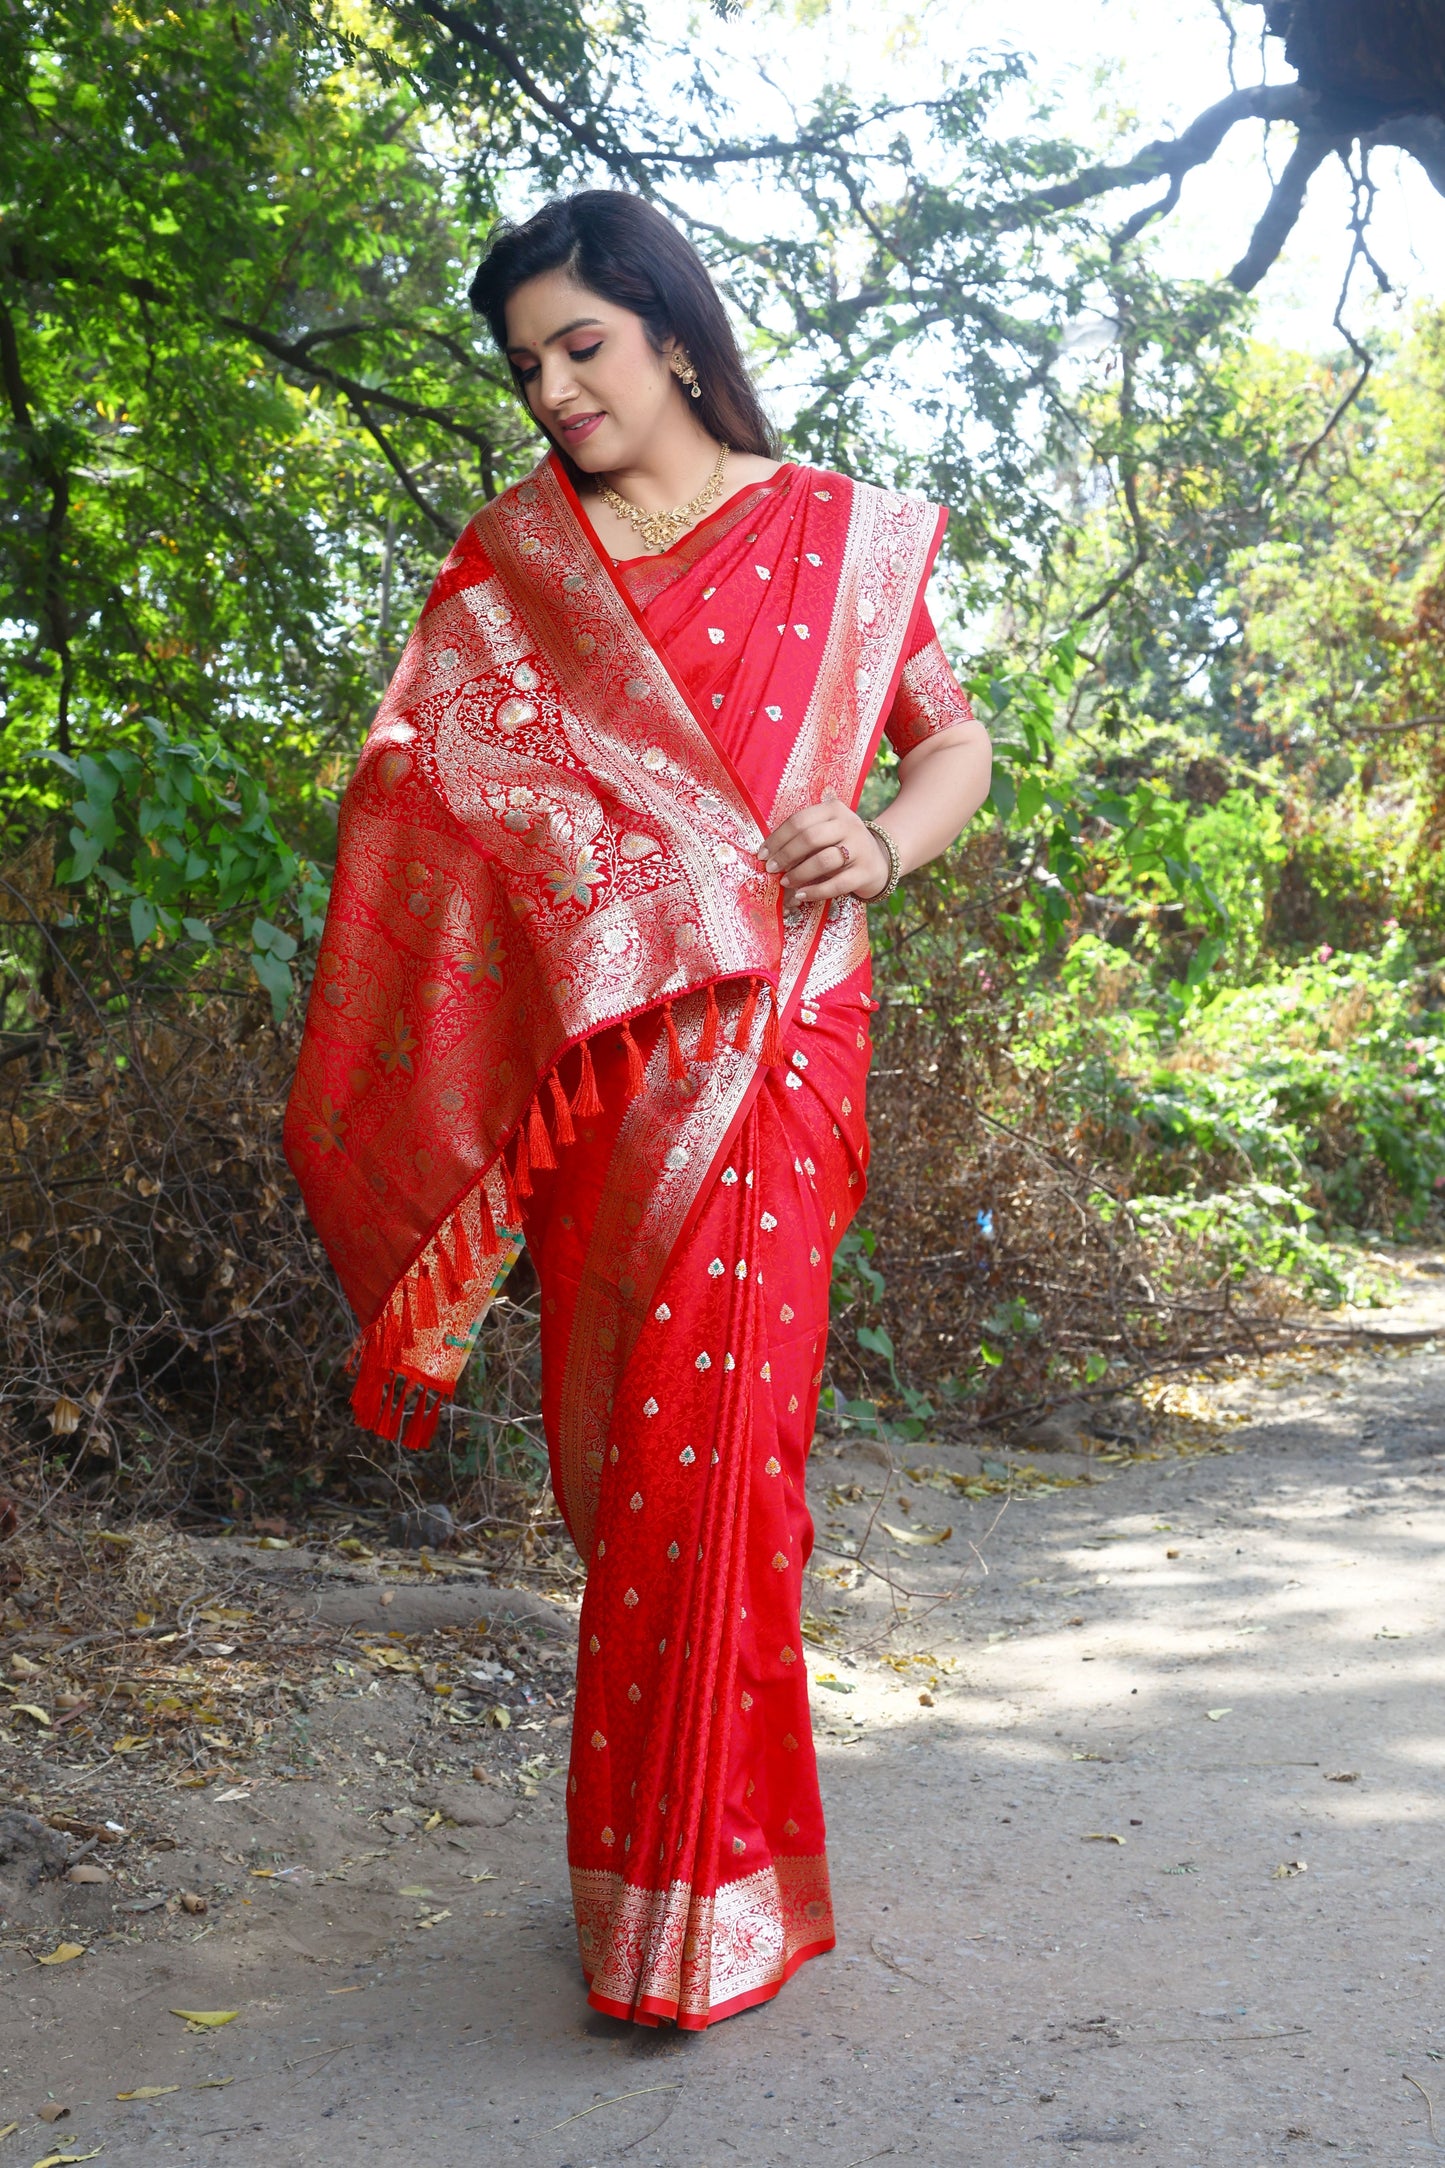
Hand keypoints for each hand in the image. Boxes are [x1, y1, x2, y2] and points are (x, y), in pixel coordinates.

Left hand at [759, 789, 891, 902]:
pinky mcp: (865, 872)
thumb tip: (767, 853)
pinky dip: (815, 891)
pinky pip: (836, 884)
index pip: (799, 820)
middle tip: (770, 869)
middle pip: (810, 838)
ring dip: (799, 873)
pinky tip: (801, 895)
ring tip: (785, 882)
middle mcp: (849, 825)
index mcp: (834, 810)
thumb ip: (803, 835)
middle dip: (785, 855)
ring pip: (823, 860)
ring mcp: (860, 848)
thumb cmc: (840, 844)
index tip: (762, 854)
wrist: (879, 860)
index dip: (777, 838)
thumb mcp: (826, 830)